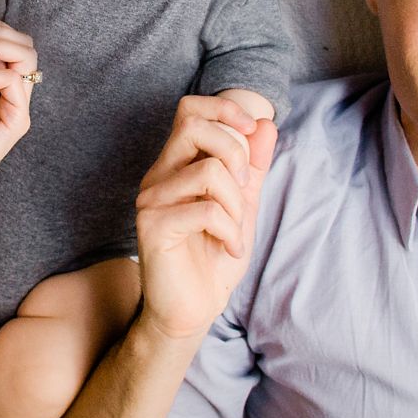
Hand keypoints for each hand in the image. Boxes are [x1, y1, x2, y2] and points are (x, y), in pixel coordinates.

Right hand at [134, 95, 277, 341]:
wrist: (194, 308)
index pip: (190, 109)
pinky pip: (206, 210)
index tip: (251, 131)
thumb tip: (266, 124)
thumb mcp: (243, 206)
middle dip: (235, 151)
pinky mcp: (152, 227)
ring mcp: (151, 200)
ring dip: (237, 204)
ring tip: (236, 230)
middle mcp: (158, 176)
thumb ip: (253, 167)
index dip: (224, 109)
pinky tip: (229, 248)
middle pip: (194, 125)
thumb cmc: (213, 257)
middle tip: (244, 188)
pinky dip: (231, 231)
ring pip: (209, 171)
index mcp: (176, 165)